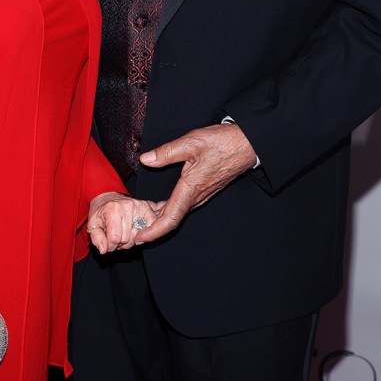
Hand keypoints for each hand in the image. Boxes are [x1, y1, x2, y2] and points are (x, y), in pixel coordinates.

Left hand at [87, 192, 164, 253]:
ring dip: (130, 240)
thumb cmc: (101, 212)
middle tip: (115, 236)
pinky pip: (149, 227)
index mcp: (112, 209)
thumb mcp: (93, 224)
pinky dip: (142, 234)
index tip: (107, 242)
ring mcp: (139, 206)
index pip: (115, 238)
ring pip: (138, 236)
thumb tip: (104, 250)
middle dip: (120, 243)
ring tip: (123, 233)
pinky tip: (133, 231)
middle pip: (127, 239)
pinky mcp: (146, 208)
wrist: (108, 197)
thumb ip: (97, 238)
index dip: (110, 246)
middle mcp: (127, 206)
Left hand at [136, 123, 256, 241]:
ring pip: (178, 212)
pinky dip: (169, 210)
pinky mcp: (204, 189)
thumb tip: (146, 159)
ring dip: (160, 219)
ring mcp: (202, 194)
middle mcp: (197, 196)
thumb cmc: (222, 143)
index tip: (140, 237)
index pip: (170, 218)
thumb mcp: (191, 142)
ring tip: (142, 219)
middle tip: (134, 230)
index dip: (154, 231)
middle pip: (172, 219)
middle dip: (152, 228)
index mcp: (191, 188)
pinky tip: (160, 205)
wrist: (246, 144)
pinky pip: (184, 205)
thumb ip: (166, 152)